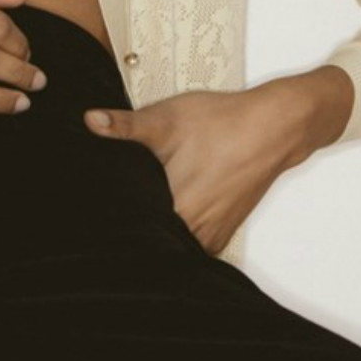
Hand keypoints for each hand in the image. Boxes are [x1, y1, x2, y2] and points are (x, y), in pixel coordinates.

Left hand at [83, 68, 352, 254]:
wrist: (272, 127)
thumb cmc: (222, 123)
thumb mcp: (164, 119)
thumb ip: (123, 126)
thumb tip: (89, 121)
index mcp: (178, 213)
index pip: (134, 229)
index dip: (112, 219)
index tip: (94, 210)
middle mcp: (196, 234)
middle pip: (153, 237)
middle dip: (133, 221)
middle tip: (110, 204)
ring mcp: (212, 236)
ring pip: (172, 241)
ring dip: (157, 225)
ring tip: (137, 204)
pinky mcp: (223, 231)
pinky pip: (190, 239)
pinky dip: (176, 225)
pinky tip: (166, 204)